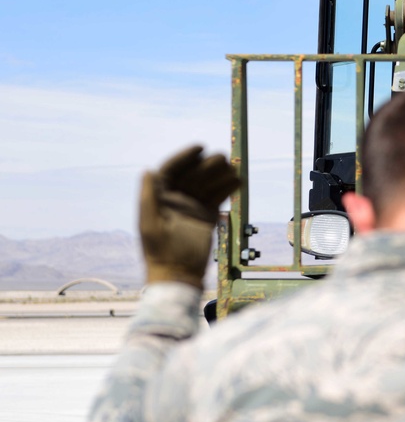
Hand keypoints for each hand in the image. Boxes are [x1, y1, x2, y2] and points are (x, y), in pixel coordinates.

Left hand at [139, 146, 240, 287]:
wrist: (178, 274)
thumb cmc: (160, 251)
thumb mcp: (150, 223)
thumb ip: (148, 197)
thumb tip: (147, 170)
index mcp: (159, 197)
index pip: (172, 170)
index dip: (185, 157)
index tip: (200, 147)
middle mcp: (176, 199)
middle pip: (193, 174)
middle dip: (207, 164)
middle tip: (222, 158)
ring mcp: (192, 206)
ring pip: (208, 184)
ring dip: (220, 174)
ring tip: (233, 167)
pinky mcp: (207, 216)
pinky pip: (219, 197)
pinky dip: (228, 188)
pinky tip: (238, 181)